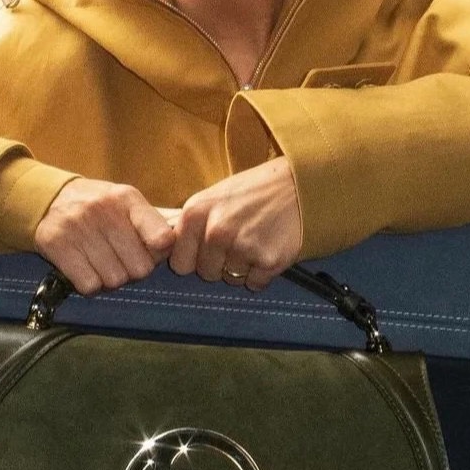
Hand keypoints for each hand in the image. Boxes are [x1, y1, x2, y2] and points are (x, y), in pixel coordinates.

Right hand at [34, 178, 175, 294]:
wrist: (48, 199)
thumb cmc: (99, 207)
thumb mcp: (126, 203)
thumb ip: (153, 223)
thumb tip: (180, 245)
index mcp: (127, 198)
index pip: (162, 238)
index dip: (160, 254)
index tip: (150, 251)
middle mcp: (104, 210)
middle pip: (140, 269)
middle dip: (134, 272)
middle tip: (122, 261)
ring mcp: (78, 227)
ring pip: (114, 281)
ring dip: (111, 280)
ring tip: (103, 263)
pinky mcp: (56, 245)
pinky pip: (89, 285)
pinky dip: (90, 284)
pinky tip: (86, 269)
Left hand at [166, 157, 301, 290]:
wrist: (300, 185)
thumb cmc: (255, 191)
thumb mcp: (214, 197)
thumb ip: (193, 224)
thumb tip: (168, 250)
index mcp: (196, 213)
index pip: (180, 263)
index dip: (194, 259)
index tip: (207, 250)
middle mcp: (216, 231)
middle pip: (206, 273)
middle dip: (220, 264)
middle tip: (239, 240)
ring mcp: (242, 247)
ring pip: (231, 279)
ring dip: (243, 267)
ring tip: (256, 239)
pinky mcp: (268, 261)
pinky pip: (255, 283)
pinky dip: (262, 273)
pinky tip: (269, 249)